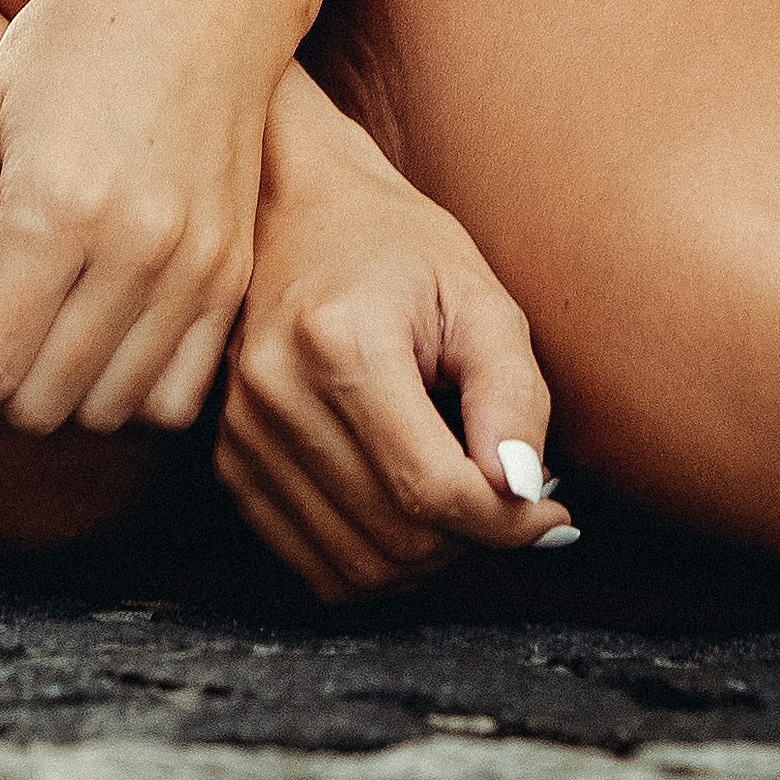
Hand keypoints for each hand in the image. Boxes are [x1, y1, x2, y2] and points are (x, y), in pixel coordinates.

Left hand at [0, 0, 310, 452]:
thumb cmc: (73, 37)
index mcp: (58, 206)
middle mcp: (136, 249)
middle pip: (38, 405)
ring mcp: (197, 266)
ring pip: (105, 412)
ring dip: (53, 395)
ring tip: (31, 331)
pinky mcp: (235, 272)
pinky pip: (174, 398)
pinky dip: (124, 392)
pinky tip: (94, 341)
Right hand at [217, 73, 574, 599]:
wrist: (290, 208)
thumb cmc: (396, 248)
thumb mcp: (477, 296)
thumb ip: (512, 394)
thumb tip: (525, 492)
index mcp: (340, 342)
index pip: (431, 488)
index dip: (507, 522)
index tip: (549, 510)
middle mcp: (276, 395)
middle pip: (395, 539)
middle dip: (473, 540)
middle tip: (509, 498)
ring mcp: (241, 436)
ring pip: (355, 570)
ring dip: (427, 559)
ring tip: (459, 499)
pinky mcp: (229, 464)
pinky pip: (313, 566)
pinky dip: (375, 563)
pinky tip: (406, 507)